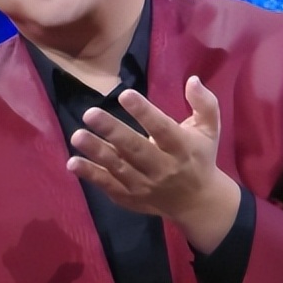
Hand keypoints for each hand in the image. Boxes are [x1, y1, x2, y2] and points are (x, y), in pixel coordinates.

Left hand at [66, 76, 239, 251]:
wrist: (198, 203)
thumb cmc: (200, 157)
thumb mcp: (209, 130)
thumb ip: (204, 104)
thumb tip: (192, 79)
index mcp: (182, 147)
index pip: (162, 128)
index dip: (144, 112)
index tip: (124, 94)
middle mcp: (162, 168)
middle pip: (136, 149)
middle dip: (112, 131)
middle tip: (90, 114)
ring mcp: (144, 185)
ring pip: (118, 168)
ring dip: (96, 152)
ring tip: (77, 136)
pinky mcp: (130, 197)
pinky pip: (109, 185)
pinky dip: (91, 175)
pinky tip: (73, 163)